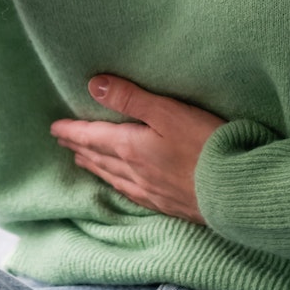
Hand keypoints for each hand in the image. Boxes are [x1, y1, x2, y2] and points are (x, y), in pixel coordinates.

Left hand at [51, 76, 223, 224]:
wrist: (234, 190)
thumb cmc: (204, 145)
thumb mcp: (167, 112)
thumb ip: (130, 98)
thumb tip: (93, 85)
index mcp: (130, 147)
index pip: (92, 137)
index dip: (72, 131)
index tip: (54, 128)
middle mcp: (134, 171)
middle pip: (98, 158)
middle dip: (79, 148)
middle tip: (63, 143)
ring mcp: (150, 191)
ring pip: (113, 176)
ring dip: (94, 166)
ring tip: (82, 162)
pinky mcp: (166, 204)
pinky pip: (130, 193)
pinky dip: (117, 185)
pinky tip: (121, 187)